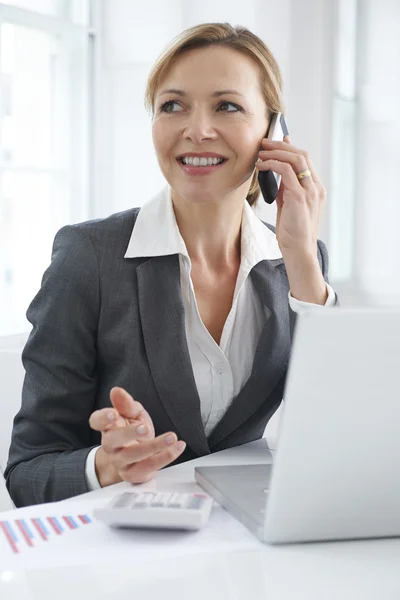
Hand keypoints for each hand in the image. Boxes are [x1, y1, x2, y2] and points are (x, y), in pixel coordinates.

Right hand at [89, 387, 185, 486]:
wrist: (138, 457)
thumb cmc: (134, 430)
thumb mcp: (133, 413)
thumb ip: (126, 404)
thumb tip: (116, 391)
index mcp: (108, 426)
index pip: (97, 421)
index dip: (103, 418)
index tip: (114, 414)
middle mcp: (111, 445)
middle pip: (112, 440)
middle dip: (128, 433)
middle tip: (145, 427)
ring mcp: (120, 461)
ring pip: (132, 456)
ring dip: (154, 446)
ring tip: (171, 437)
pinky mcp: (133, 473)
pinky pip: (148, 467)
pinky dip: (165, 457)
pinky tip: (177, 447)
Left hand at [255, 136, 326, 255]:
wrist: (298, 251)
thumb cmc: (292, 232)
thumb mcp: (289, 205)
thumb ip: (286, 188)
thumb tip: (277, 172)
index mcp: (315, 189)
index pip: (305, 160)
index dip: (290, 148)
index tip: (277, 141)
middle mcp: (316, 188)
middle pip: (302, 155)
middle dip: (281, 146)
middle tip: (264, 143)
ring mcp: (310, 192)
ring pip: (296, 159)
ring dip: (276, 152)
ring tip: (261, 153)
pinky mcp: (300, 197)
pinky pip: (286, 171)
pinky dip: (273, 164)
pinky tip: (262, 166)